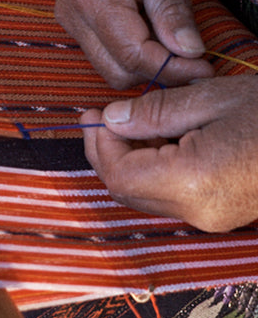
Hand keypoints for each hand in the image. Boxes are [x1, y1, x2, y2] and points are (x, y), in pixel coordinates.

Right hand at [56, 0, 213, 88]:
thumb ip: (173, 11)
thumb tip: (191, 53)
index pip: (133, 56)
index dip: (173, 68)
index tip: (205, 67)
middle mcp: (72, 16)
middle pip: (119, 72)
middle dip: (158, 70)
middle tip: (192, 54)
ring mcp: (69, 22)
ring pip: (111, 70)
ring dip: (145, 64)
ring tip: (169, 36)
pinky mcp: (74, 24)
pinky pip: (105, 56)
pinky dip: (133, 54)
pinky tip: (151, 30)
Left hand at [81, 76, 257, 232]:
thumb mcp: (212, 98)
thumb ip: (155, 112)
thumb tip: (110, 119)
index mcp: (193, 182)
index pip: (119, 174)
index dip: (99, 144)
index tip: (95, 112)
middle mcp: (198, 212)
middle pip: (127, 190)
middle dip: (109, 153)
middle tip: (107, 115)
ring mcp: (212, 219)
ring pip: (147, 196)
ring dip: (131, 161)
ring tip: (136, 120)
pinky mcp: (222, 215)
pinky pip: (172, 197)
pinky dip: (155, 169)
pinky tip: (163, 138)